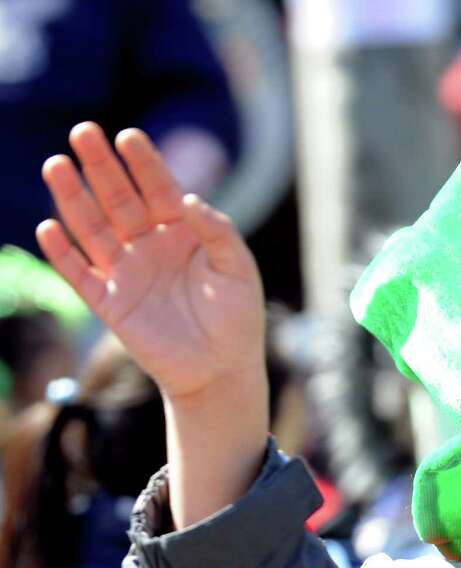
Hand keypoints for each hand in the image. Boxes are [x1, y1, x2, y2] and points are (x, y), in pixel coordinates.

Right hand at [37, 122, 263, 400]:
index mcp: (182, 233)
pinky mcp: (110, 302)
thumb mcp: (239, 269)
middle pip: (118, 199)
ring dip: (73, 198)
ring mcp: (127, 272)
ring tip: (56, 165)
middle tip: (83, 131)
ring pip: (93, 228)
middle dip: (101, 166)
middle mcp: (149, 246)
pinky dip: (63, 252)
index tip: (128, 136)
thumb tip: (187, 198)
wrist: (222, 370)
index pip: (158, 188)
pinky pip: (79, 273)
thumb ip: (219, 232)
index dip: (143, 163)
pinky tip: (49, 227)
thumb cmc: (237, 318)